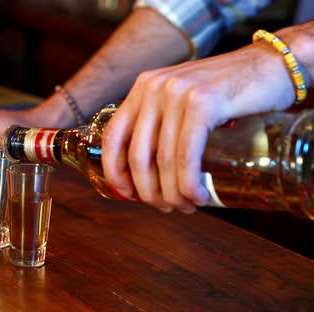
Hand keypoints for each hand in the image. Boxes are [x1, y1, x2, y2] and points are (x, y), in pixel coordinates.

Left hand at [101, 42, 295, 213]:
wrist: (275, 65)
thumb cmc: (230, 91)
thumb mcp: (184, 99)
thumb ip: (163, 123)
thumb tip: (145, 174)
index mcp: (143, 87)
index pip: (113, 136)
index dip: (115, 171)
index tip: (128, 195)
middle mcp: (154, 87)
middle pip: (137, 155)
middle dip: (149, 191)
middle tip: (167, 207)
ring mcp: (177, 92)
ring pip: (164, 160)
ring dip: (173, 194)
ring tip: (187, 206)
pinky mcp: (203, 102)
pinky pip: (186, 155)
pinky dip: (188, 184)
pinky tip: (198, 196)